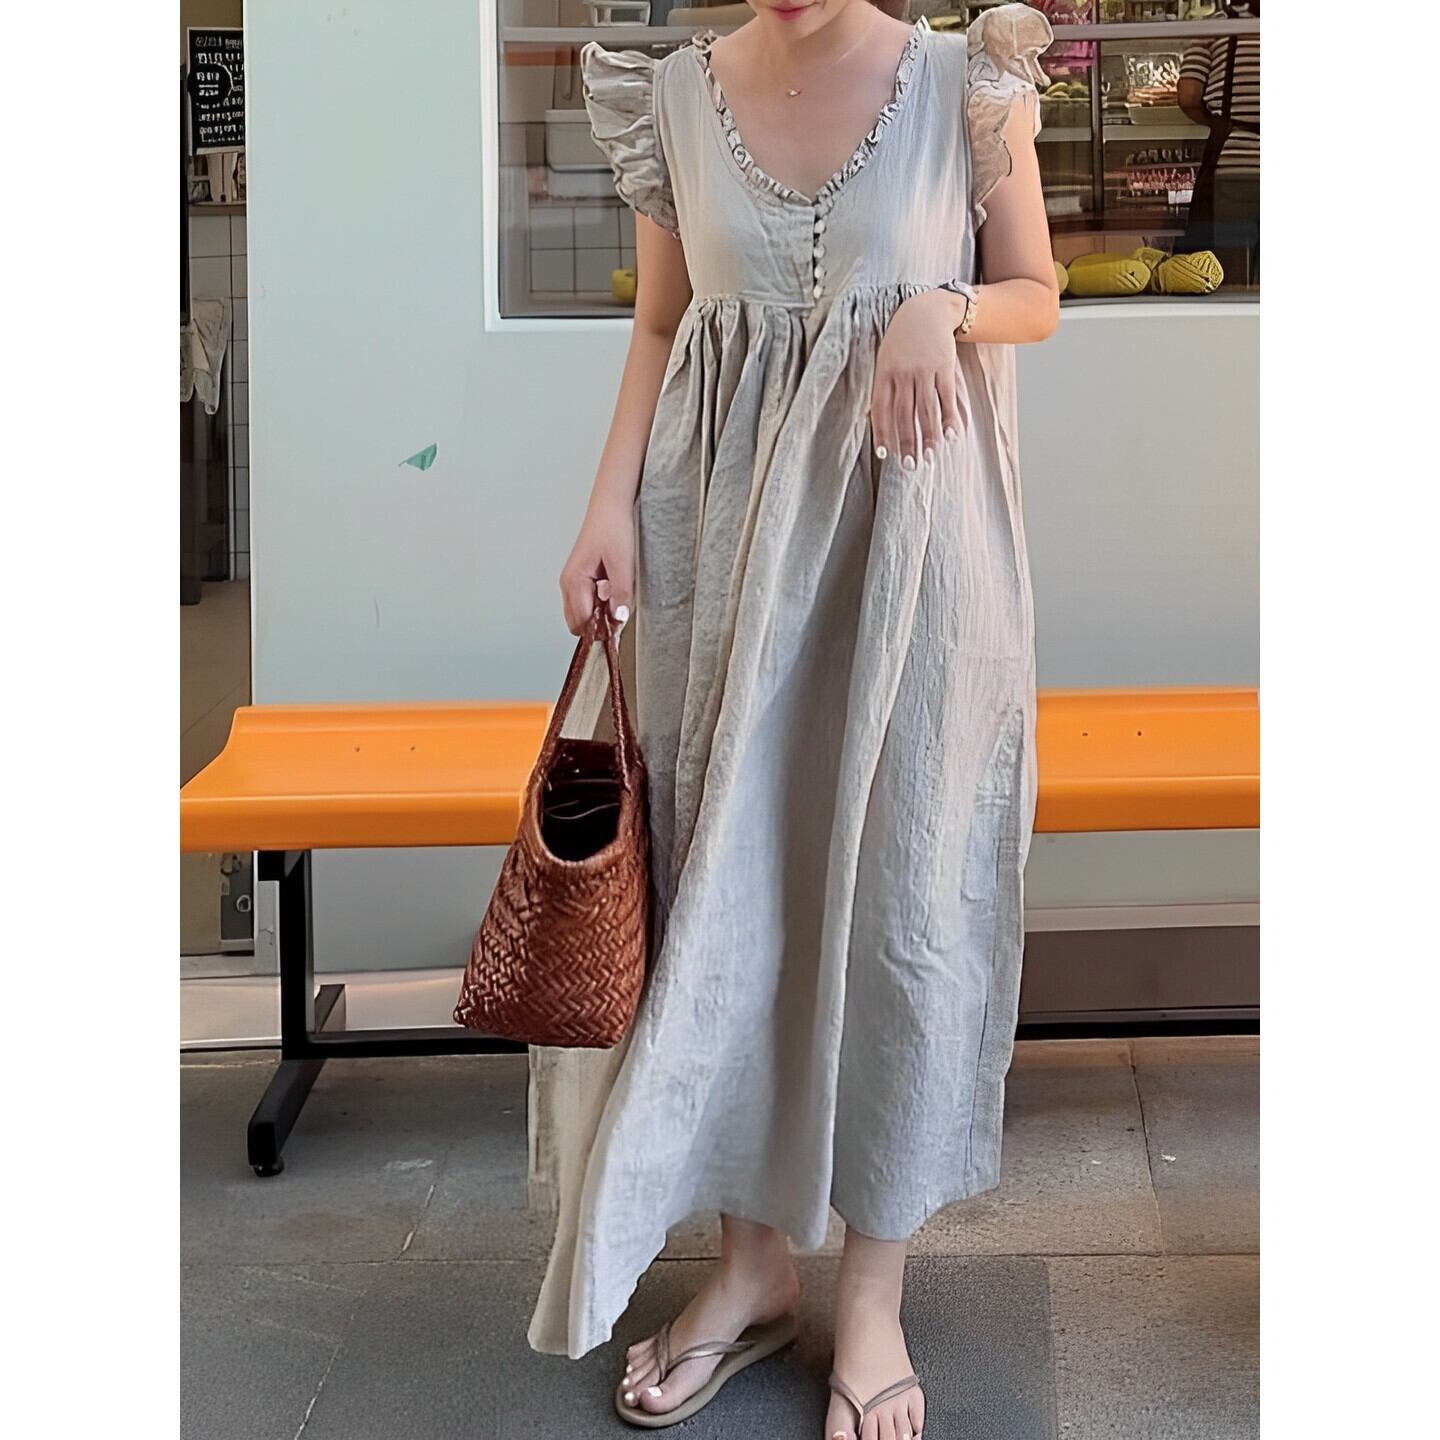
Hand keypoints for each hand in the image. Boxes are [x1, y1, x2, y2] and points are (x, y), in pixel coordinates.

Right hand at [559, 493, 634, 635]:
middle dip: (598, 624)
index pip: (582, 623)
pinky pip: (587, 603)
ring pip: (582, 615)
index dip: (600, 629)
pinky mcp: (581, 580)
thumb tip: (619, 619)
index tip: (618, 626)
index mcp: (574, 582)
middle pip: (578, 623)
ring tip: (616, 595)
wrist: (611, 508)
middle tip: (619, 609)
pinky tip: (612, 590)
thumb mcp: (622, 564)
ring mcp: (573, 583)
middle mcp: (568, 585)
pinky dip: (600, 604)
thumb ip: (620, 594)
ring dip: (599, 614)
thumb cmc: (612, 528)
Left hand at [869, 290, 963, 469]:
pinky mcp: (944, 367)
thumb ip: (881, 389)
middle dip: (908, 442)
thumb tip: (870, 419)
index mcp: (884, 374)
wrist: (926, 311)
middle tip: (911, 466)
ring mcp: (924, 370)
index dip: (882, 434)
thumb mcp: (884, 360)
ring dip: (929, 436)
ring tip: (930, 457)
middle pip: (904, 415)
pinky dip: (949, 418)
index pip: (880, 410)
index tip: (886, 456)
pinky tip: (951, 436)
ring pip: (926, 409)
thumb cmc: (901, 341)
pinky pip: (946, 397)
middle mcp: (902, 374)